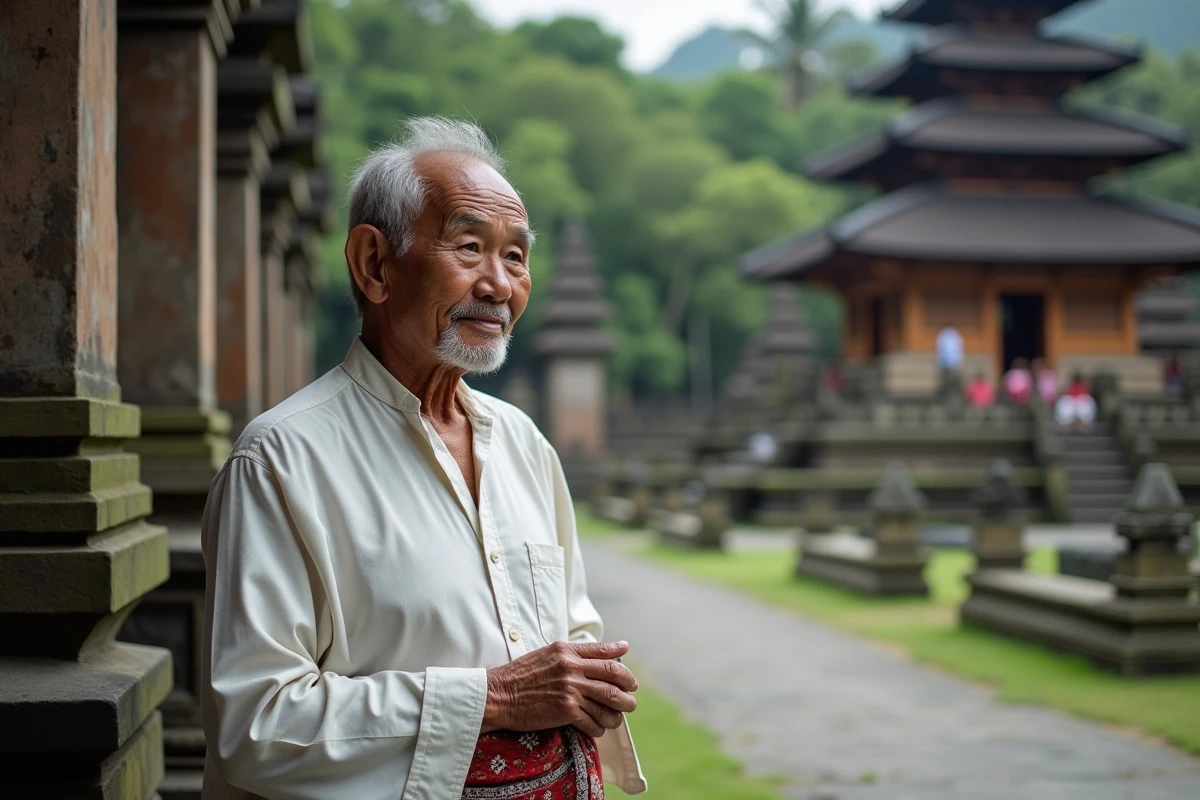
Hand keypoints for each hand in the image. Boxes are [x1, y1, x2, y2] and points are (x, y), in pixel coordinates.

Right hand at [482, 641, 637, 737]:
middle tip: (630, 699)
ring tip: (617, 718)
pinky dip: (600, 727)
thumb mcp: (549, 653)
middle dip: (628, 691)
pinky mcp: (565, 711)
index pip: (606, 655)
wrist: (498, 695)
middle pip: (614, 678)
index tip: (630, 678)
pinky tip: (598, 729)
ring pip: (608, 702)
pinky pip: (593, 721)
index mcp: (568, 651)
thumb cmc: (522, 674)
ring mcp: (570, 690)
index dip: (623, 668)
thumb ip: (579, 651)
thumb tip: (617, 648)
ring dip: (618, 713)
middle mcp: (572, 668)